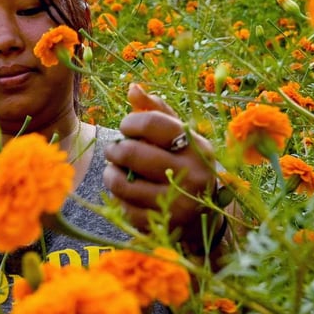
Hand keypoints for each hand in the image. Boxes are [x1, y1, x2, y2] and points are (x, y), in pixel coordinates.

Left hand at [102, 84, 219, 248]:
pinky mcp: (163, 224)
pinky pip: (123, 207)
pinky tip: (123, 193)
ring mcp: (178, 202)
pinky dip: (116, 198)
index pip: (153, 123)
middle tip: (114, 151)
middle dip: (114, 149)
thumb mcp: (179, 138)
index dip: (129, 123)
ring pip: (122, 183)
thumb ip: (156, 113)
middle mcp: (192, 174)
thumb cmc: (185, 165)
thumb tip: (132, 88)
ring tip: (114, 171)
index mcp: (197, 146)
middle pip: (132, 153)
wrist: (204, 216)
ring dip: (110, 174)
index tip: (125, 128)